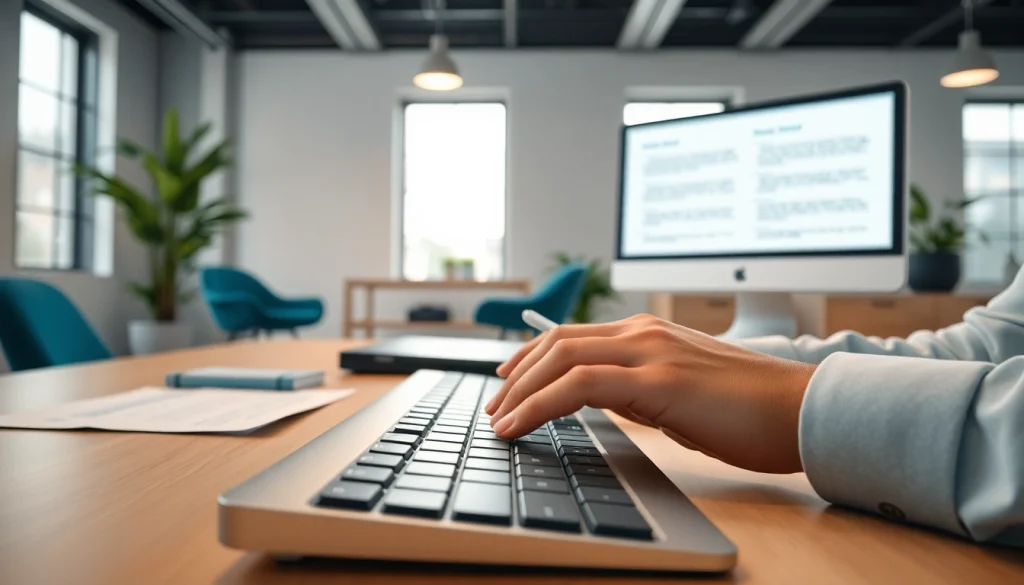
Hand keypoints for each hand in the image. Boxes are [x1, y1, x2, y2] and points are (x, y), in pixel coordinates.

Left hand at [484, 314, 815, 473]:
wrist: (801, 410)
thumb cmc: (748, 410)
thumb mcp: (681, 393)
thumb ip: (641, 390)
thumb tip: (605, 401)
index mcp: (648, 334)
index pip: (572, 336)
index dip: (530, 357)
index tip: (506, 380)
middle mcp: (643, 333)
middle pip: (556, 343)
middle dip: (515, 375)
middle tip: (494, 407)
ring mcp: (650, 352)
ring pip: (561, 357)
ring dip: (519, 390)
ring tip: (499, 421)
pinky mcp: (658, 381)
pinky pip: (580, 384)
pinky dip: (540, 403)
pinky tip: (519, 424)